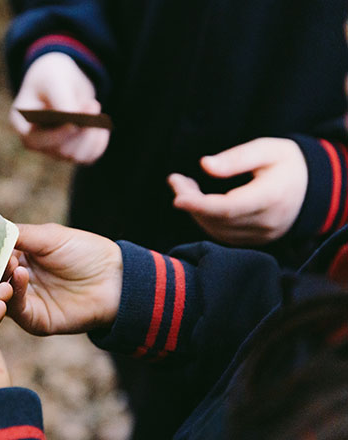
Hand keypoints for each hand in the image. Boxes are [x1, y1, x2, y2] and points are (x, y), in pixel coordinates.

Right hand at [7, 223, 121, 335]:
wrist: (115, 279)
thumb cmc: (85, 252)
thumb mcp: (49, 236)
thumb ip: (18, 234)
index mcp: (18, 259)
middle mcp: (17, 282)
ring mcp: (25, 302)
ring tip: (6, 265)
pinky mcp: (35, 320)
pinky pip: (17, 310)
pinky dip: (14, 293)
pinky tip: (19, 274)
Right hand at [10, 52, 109, 163]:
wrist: (63, 80)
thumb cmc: (52, 76)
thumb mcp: (54, 79)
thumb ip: (61, 99)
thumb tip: (75, 121)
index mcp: (22, 124)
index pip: (34, 141)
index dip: (57, 135)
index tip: (76, 123)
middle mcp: (36, 142)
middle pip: (60, 151)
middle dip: (81, 129)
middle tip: (93, 103)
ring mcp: (53, 150)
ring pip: (77, 156)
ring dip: (92, 133)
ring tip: (94, 105)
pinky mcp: (72, 152)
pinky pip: (89, 157)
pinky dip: (99, 141)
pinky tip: (101, 124)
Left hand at [168, 138, 307, 244]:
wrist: (314, 186)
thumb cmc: (287, 163)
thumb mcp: (266, 149)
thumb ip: (236, 158)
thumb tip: (205, 165)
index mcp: (272, 197)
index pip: (228, 208)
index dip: (200, 204)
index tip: (178, 196)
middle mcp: (267, 221)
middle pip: (218, 219)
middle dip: (191, 201)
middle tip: (176, 180)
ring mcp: (263, 234)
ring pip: (217, 229)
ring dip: (195, 211)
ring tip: (185, 187)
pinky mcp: (257, 240)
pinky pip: (224, 234)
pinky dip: (206, 219)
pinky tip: (199, 201)